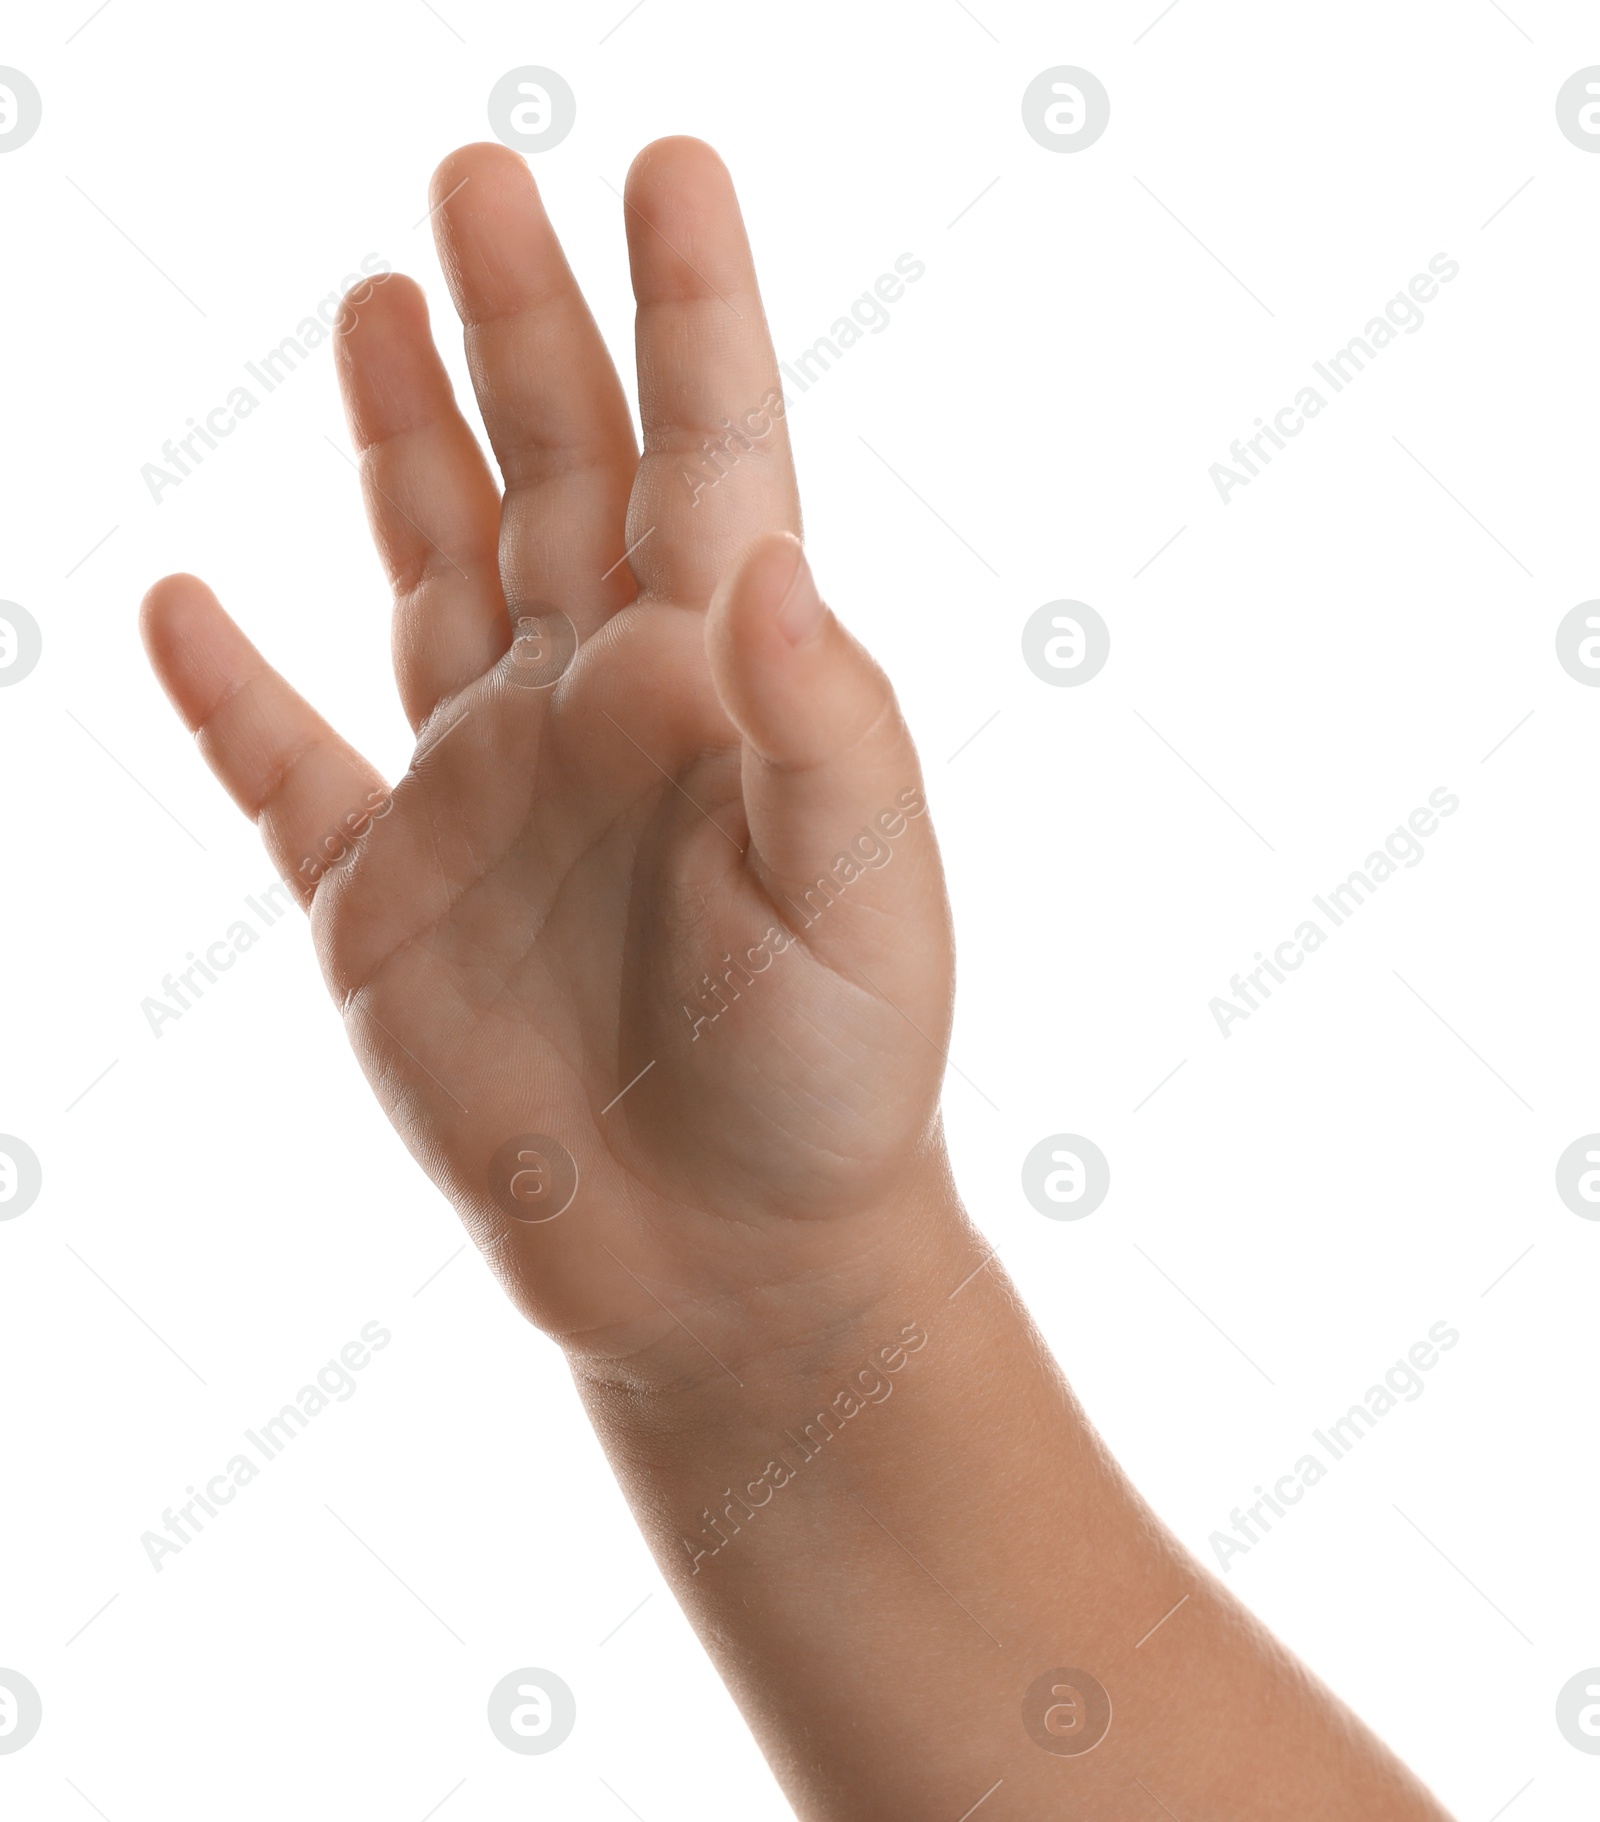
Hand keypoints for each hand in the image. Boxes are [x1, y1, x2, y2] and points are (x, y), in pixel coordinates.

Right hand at [141, 139, 957, 1376]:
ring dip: (402, 445)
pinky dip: (229, 699)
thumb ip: (826, 727)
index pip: (711, 453)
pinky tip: (186, 606)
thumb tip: (769, 556)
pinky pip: (284, 775)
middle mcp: (597, 707)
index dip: (689, 311)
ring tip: (375, 305)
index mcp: (724, 686)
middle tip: (479, 181)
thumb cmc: (831, 1084)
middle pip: (555, 470)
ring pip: (430, 572)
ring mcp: (481, 793)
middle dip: (520, 324)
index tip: (666, 167)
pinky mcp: (382, 904)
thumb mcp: (865, 903)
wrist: (737, 1260)